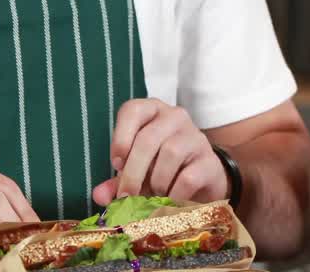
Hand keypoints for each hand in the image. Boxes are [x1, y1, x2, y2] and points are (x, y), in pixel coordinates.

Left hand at [91, 99, 226, 205]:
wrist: (202, 181)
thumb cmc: (162, 169)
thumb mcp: (136, 172)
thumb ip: (115, 182)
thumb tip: (99, 195)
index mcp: (152, 112)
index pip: (133, 110)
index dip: (121, 137)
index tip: (115, 164)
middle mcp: (175, 117)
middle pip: (148, 139)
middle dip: (133, 172)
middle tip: (126, 196)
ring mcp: (196, 136)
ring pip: (170, 153)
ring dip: (156, 182)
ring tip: (154, 195)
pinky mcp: (210, 161)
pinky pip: (188, 177)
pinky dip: (174, 194)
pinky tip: (171, 200)